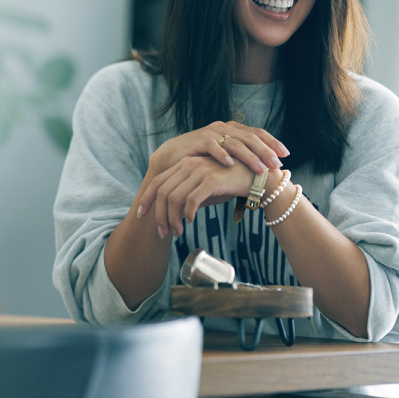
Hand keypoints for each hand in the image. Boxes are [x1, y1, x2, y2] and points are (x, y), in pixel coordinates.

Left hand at [138, 156, 254, 236]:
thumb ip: (189, 196)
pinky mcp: (211, 179)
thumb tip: (174, 215)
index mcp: (185, 165)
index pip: (158, 181)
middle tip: (162, 232)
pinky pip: (192, 199)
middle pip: (163, 192)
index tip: (141, 214)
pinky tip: (191, 221)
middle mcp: (190, 165)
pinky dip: (188, 213)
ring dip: (173, 219)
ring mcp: (200, 171)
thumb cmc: (231, 184)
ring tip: (178, 232)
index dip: (147, 198)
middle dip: (159, 215)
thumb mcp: (205, 189)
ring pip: (174, 197)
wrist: (257, 178)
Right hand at [149, 121, 287, 175]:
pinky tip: (230, 164)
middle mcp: (223, 128)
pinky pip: (212, 146)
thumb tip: (266, 174)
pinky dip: (221, 155)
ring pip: (234, 142)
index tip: (286, 155)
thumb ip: (242, 162)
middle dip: (265, 151)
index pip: (257, 133)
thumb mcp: (225, 160)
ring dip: (248, 156)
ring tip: (260, 169)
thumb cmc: (201, 162)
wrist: (172, 158)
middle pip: (249, 137)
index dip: (272, 142)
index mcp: (232, 130)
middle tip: (276, 164)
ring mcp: (210, 133)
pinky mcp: (197, 141)